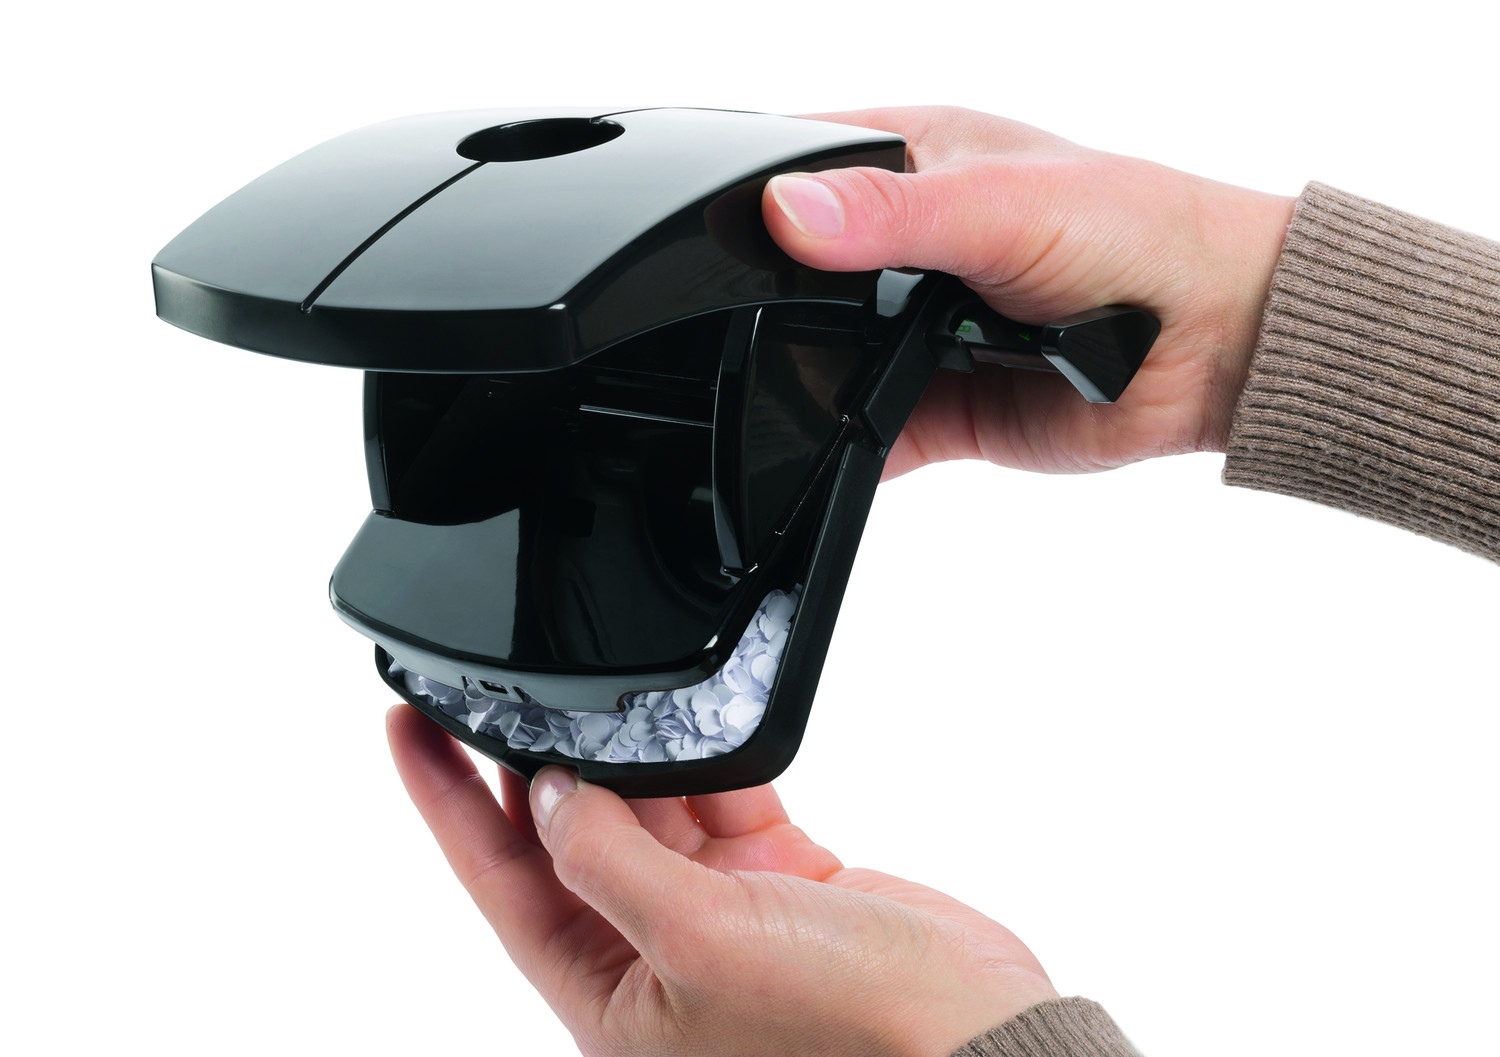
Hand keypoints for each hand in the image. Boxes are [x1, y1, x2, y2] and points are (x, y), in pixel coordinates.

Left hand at [387, 704, 1057, 1056]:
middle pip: (566, 837)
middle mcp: (654, 957)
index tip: (405, 730)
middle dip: (533, 763)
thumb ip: (609, 861)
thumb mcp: (699, 944)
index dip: (445, 803)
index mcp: (609, 997)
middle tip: (493, 687)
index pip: (499, 882)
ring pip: (648, 809)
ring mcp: (719, 915)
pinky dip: (713, 763)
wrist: (977, 1037)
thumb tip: (549, 795)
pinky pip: (723, 801)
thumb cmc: (846, 1037)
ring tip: (603, 694)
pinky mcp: (780, 879)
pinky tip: (701, 727)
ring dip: (632, 756)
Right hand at [763, 106, 1296, 477]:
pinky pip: (865, 432)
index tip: (698, 227)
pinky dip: (842, 448)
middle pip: (793, 275)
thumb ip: (894, 212)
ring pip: (823, 359)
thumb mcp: (1002, 202)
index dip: (743, 191)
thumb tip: (789, 211)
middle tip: (734, 320)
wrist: (1216, 344)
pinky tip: (824, 449)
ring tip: (798, 380)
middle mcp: (905, 246)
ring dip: (808, 376)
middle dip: (767, 301)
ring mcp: (916, 330)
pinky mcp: (937, 405)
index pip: (793, 163)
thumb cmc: (1139, 235)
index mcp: (912, 161)